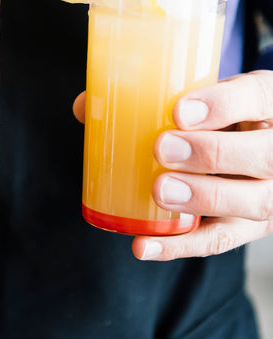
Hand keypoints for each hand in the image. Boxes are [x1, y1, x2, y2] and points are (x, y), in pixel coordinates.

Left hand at [73, 71, 272, 260]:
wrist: (255, 138)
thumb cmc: (221, 111)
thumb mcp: (205, 92)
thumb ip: (153, 96)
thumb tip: (84, 107)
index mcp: (270, 101)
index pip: (259, 97)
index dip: (223, 105)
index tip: (178, 110)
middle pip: (263, 155)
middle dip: (211, 153)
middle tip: (162, 148)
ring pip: (254, 203)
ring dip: (203, 198)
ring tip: (159, 190)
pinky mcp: (254, 227)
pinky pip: (222, 240)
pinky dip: (181, 246)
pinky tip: (143, 245)